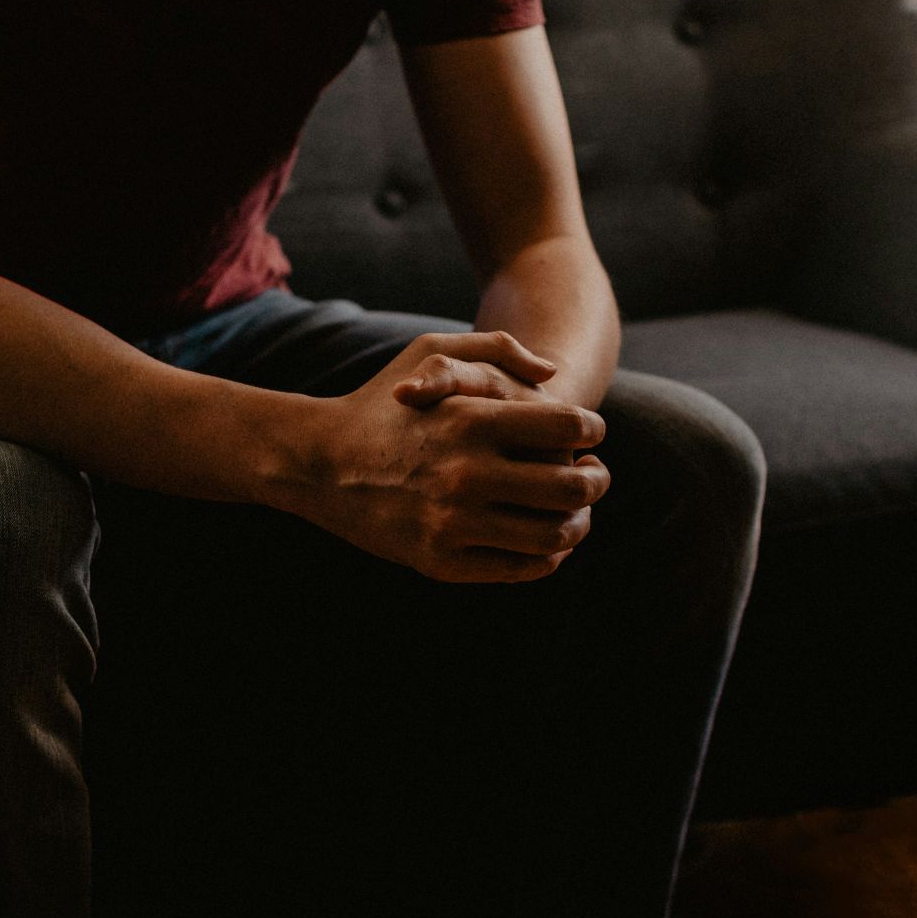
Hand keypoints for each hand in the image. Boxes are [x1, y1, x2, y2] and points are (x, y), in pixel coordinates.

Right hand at [292, 331, 610, 583]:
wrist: (319, 462)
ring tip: (577, 513)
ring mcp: (453, 524)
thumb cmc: (382, 401)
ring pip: (553, 535)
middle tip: (596, 477)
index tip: (592, 436)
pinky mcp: (441, 562)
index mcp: (471, 419)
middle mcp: (465, 474)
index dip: (592, 431)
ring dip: (579, 524)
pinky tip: (546, 542)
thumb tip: (553, 373)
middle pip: (571, 487)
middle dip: (597, 481)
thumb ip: (497, 349)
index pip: (567, 429)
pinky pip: (520, 568)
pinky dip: (547, 558)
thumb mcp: (430, 350)